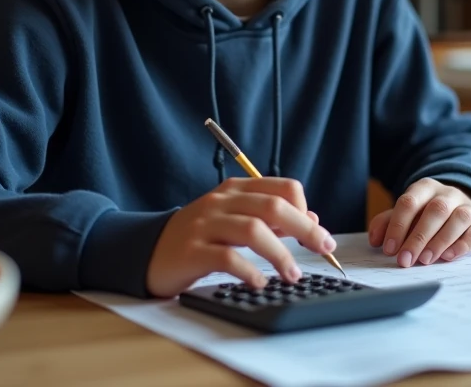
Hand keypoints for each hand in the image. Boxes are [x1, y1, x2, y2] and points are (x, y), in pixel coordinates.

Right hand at [146, 177, 336, 297]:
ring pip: (252, 230)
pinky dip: (249, 271)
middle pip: (272, 207)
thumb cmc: (199, 236)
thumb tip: (311, 220)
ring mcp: (204, 225)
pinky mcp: (191, 251)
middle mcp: (221, 202)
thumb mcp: (234, 220)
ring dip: (280, 254)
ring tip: (292, 274)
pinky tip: (260, 282)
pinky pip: (226, 258)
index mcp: (236, 190)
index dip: (305, 209)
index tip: (317, 232)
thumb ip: (270, 218)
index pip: (282, 187)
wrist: (148, 251)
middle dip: (304, 229)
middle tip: (323, 248)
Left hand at [368, 178, 470, 267]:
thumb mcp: (406, 214)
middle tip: (405, 260)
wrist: (459, 207)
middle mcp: (448, 193)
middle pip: (435, 210)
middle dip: (418, 237)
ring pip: (457, 218)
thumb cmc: (426, 214)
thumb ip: (387, 223)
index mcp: (425, 188)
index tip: (389, 249)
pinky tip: (448, 257)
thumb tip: (375, 240)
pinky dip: (462, 245)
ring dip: (440, 241)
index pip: (409, 202)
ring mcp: (467, 206)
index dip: (398, 226)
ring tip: (425, 261)